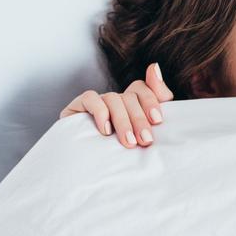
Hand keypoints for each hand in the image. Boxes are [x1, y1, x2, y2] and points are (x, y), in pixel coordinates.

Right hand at [59, 63, 173, 147]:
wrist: (92, 169)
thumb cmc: (124, 152)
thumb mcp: (146, 130)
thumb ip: (158, 98)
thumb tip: (155, 66)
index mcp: (133, 103)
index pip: (143, 88)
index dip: (152, 101)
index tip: (158, 120)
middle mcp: (116, 99)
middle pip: (131, 96)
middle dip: (140, 119)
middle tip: (145, 140)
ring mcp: (97, 101)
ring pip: (114, 99)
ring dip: (123, 121)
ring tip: (128, 142)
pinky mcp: (77, 106)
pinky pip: (90, 98)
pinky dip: (100, 112)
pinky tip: (106, 130)